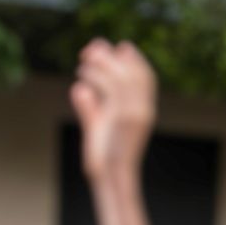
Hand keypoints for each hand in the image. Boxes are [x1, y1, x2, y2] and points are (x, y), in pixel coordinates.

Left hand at [70, 39, 158, 181]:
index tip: (119, 46)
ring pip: (120, 77)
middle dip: (113, 56)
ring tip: (83, 64)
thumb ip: (90, 109)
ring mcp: (135, 114)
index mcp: (145, 111)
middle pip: (133, 72)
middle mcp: (144, 110)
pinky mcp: (123, 118)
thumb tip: (79, 89)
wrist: (112, 178)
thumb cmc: (106, 160)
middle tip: (92, 48)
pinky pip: (110, 88)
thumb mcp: (98, 130)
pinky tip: (82, 77)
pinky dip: (96, 78)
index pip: (145, 77)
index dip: (134, 59)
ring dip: (100, 65)